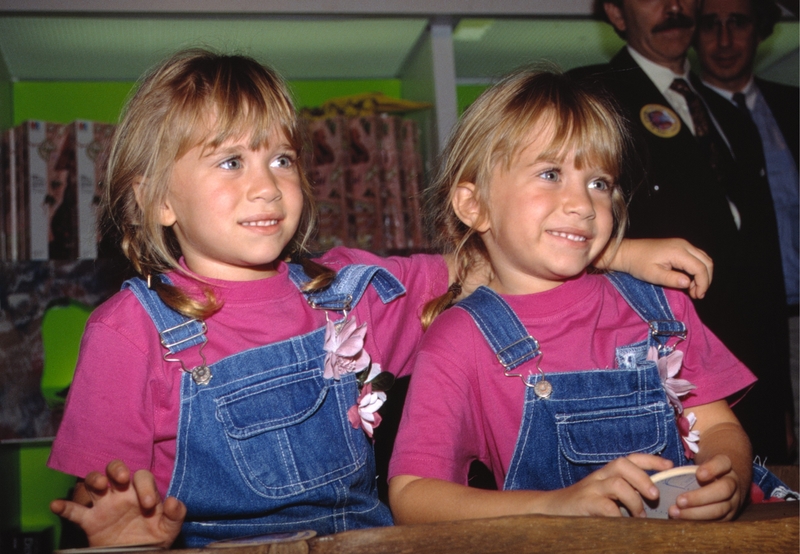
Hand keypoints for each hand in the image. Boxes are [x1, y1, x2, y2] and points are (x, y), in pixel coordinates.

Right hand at [50, 460, 184, 547]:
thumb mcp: (170, 528)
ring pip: (93, 482)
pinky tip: (56, 505)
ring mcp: (104, 506)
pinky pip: (74, 511)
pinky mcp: (90, 521)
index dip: (145, 487)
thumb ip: (176, 514)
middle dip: (117, 469)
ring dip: (94, 479)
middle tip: (121, 479)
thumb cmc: (155, 538)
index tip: (147, 505)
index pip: (142, 477)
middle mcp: (122, 494)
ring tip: (99, 486)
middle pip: (115, 469)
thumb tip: (172, 501)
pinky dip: (64, 506)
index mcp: (142, 492)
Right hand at [541, 454, 673, 517]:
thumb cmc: (582, 506)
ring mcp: (590, 489)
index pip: (630, 459)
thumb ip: (622, 493)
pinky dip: (618, 516)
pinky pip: (605, 506)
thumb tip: (652, 500)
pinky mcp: (584, 504)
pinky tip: (623, 525)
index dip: (651, 460)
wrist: (550, 510)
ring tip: (640, 516)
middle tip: (655, 495)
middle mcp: (599, 477)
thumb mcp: (602, 495)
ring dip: (633, 499)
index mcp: (606, 473)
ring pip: (616, 483)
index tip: (670, 466)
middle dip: (643, 477)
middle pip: (622, 464)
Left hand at [601, 238, 712, 298]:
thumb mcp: (653, 275)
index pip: (700, 268)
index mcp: (678, 251)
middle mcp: (684, 245)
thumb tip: (688, 283)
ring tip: (693, 290)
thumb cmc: (638, 264)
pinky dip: (697, 270)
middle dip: (705, 280)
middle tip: (697, 294)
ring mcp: (682, 244)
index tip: (698, 296)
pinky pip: (696, 257)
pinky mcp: (680, 246)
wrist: (628, 252)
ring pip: (704, 259)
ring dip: (702, 275)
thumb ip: (671, 279)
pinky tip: (688, 281)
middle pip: (707, 262)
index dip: (703, 283)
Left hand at [668, 455, 742, 520]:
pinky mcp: (729, 516)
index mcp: (726, 465)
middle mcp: (733, 483)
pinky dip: (698, 522)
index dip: (712, 469)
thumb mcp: (701, 461)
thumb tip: (664, 469)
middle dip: (700, 497)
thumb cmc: (705, 470)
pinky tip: (682, 520)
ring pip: (720, 509)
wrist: (724, 482)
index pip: (722, 463)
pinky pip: (716, 521)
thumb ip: (689, 465)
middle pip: (723, 490)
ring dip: (696, 513)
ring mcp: (733, 501)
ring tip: (675, 512)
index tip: (698, 474)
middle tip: (679, 501)